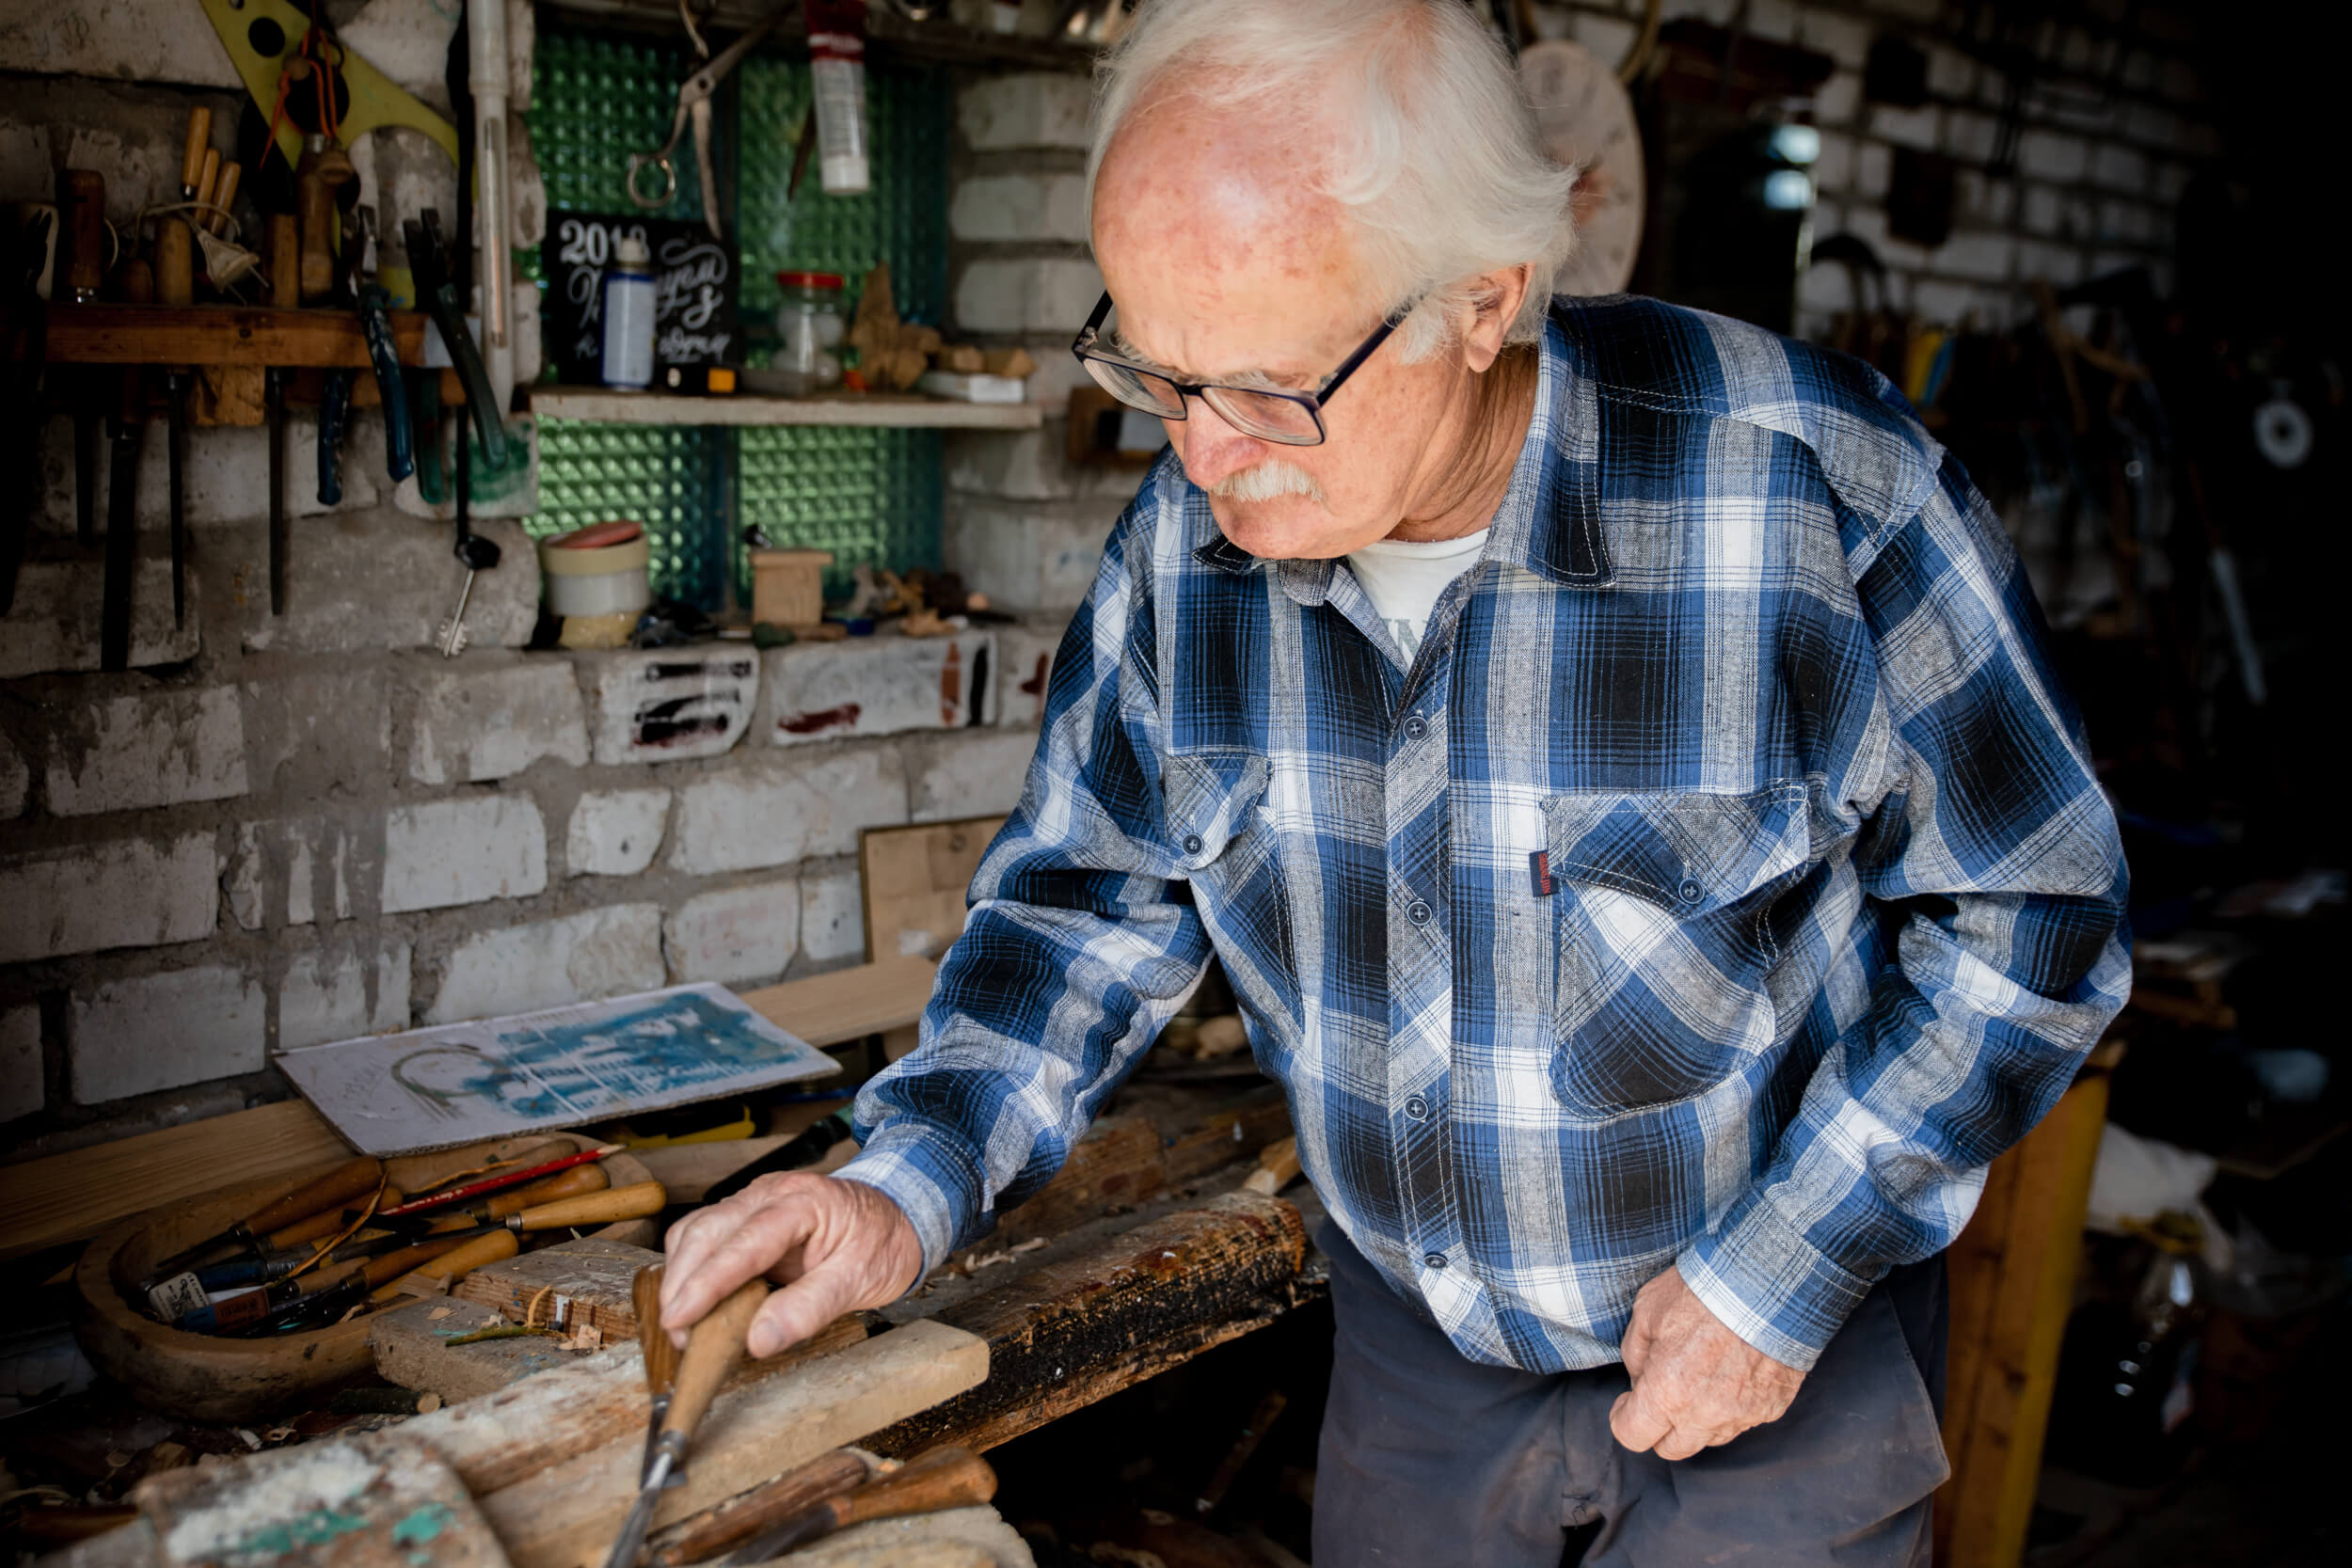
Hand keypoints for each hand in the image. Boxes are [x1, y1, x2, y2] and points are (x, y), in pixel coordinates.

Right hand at [658, 1173, 923, 1358]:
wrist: (899, 1215)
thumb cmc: (883, 1243)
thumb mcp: (861, 1279)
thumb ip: (810, 1308)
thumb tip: (758, 1340)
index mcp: (804, 1201)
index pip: (746, 1241)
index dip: (708, 1282)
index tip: (680, 1319)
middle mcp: (771, 1193)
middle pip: (708, 1231)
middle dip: (682, 1284)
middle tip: (678, 1335)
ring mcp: (754, 1200)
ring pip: (696, 1231)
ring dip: (680, 1277)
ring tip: (683, 1326)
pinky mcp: (745, 1216)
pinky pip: (704, 1235)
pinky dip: (690, 1268)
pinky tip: (693, 1301)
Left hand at [1608, 1265, 1804, 1460]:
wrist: (1769, 1283)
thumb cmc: (1704, 1290)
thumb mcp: (1647, 1310)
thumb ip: (1635, 1353)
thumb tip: (1639, 1377)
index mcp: (1667, 1393)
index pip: (1632, 1435)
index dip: (1623, 1418)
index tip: (1627, 1401)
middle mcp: (1704, 1415)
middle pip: (1671, 1448)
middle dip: (1659, 1425)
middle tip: (1661, 1392)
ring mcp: (1742, 1415)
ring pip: (1709, 1438)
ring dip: (1696, 1419)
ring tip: (1699, 1380)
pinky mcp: (1771, 1408)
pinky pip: (1743, 1421)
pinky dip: (1731, 1407)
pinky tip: (1731, 1375)